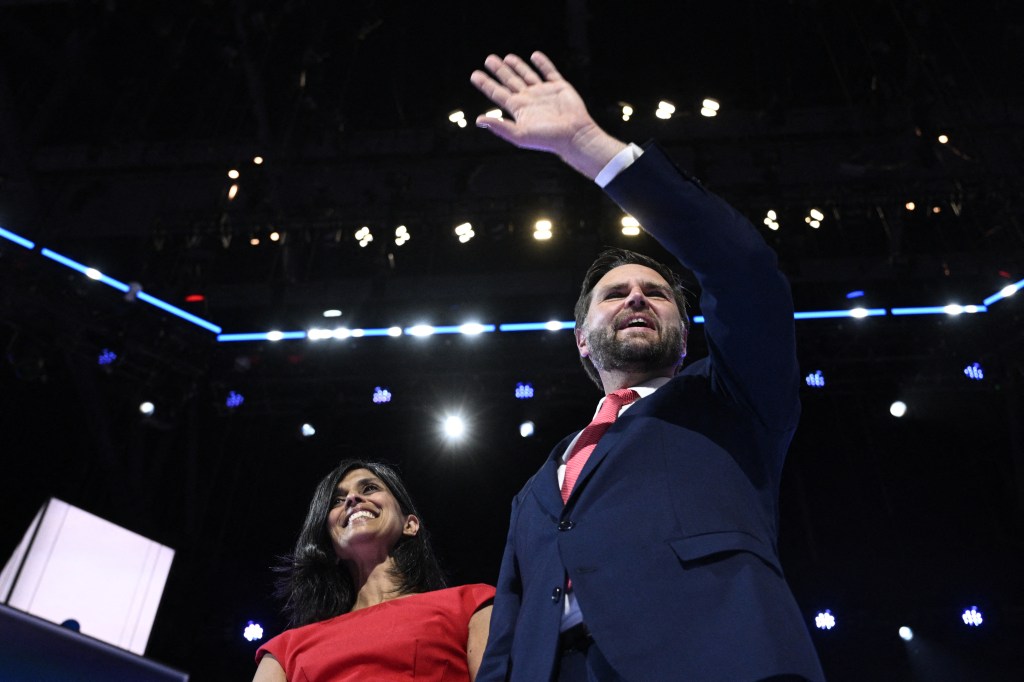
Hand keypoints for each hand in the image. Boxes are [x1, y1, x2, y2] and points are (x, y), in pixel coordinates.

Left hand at [470, 51, 625, 179]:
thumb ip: (500, 127)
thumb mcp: (519, 134)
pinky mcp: (559, 87)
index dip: (486, 84)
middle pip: (510, 81)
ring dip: (518, 66)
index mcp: (518, 109)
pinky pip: (549, 72)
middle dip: (499, 70)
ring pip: (527, 75)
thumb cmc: (547, 138)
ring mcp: (544, 92)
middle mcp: (529, 99)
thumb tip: (478, 120)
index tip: (474, 75)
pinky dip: (542, 63)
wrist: (574, 135)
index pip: (497, 93)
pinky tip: (535, 56)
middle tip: (489, 59)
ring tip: (507, 57)